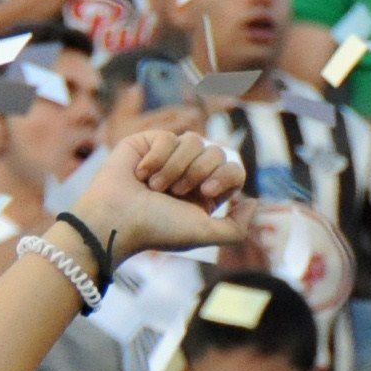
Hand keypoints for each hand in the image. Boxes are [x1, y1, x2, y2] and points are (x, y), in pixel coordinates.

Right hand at [70, 132, 248, 258]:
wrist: (117, 220)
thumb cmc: (157, 229)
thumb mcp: (204, 234)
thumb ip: (236, 228)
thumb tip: (253, 203)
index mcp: (204, 194)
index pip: (234, 170)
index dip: (225, 176)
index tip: (206, 192)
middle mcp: (189, 174)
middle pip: (217, 152)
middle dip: (198, 172)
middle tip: (176, 192)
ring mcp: (169, 156)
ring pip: (194, 140)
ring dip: (176, 167)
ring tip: (155, 187)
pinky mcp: (147, 143)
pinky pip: (168, 137)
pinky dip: (157, 158)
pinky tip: (141, 173)